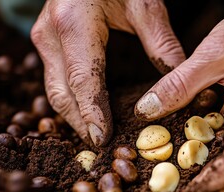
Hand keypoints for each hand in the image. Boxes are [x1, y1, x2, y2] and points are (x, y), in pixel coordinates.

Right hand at [31, 0, 184, 145]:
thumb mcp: (146, 5)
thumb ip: (162, 44)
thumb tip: (178, 82)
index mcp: (74, 24)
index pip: (83, 82)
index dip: (92, 115)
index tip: (103, 140)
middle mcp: (51, 35)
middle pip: (62, 93)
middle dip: (80, 123)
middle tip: (103, 146)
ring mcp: (45, 39)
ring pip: (56, 90)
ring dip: (75, 116)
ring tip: (97, 135)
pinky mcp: (49, 42)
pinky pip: (58, 80)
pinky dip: (73, 100)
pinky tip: (90, 112)